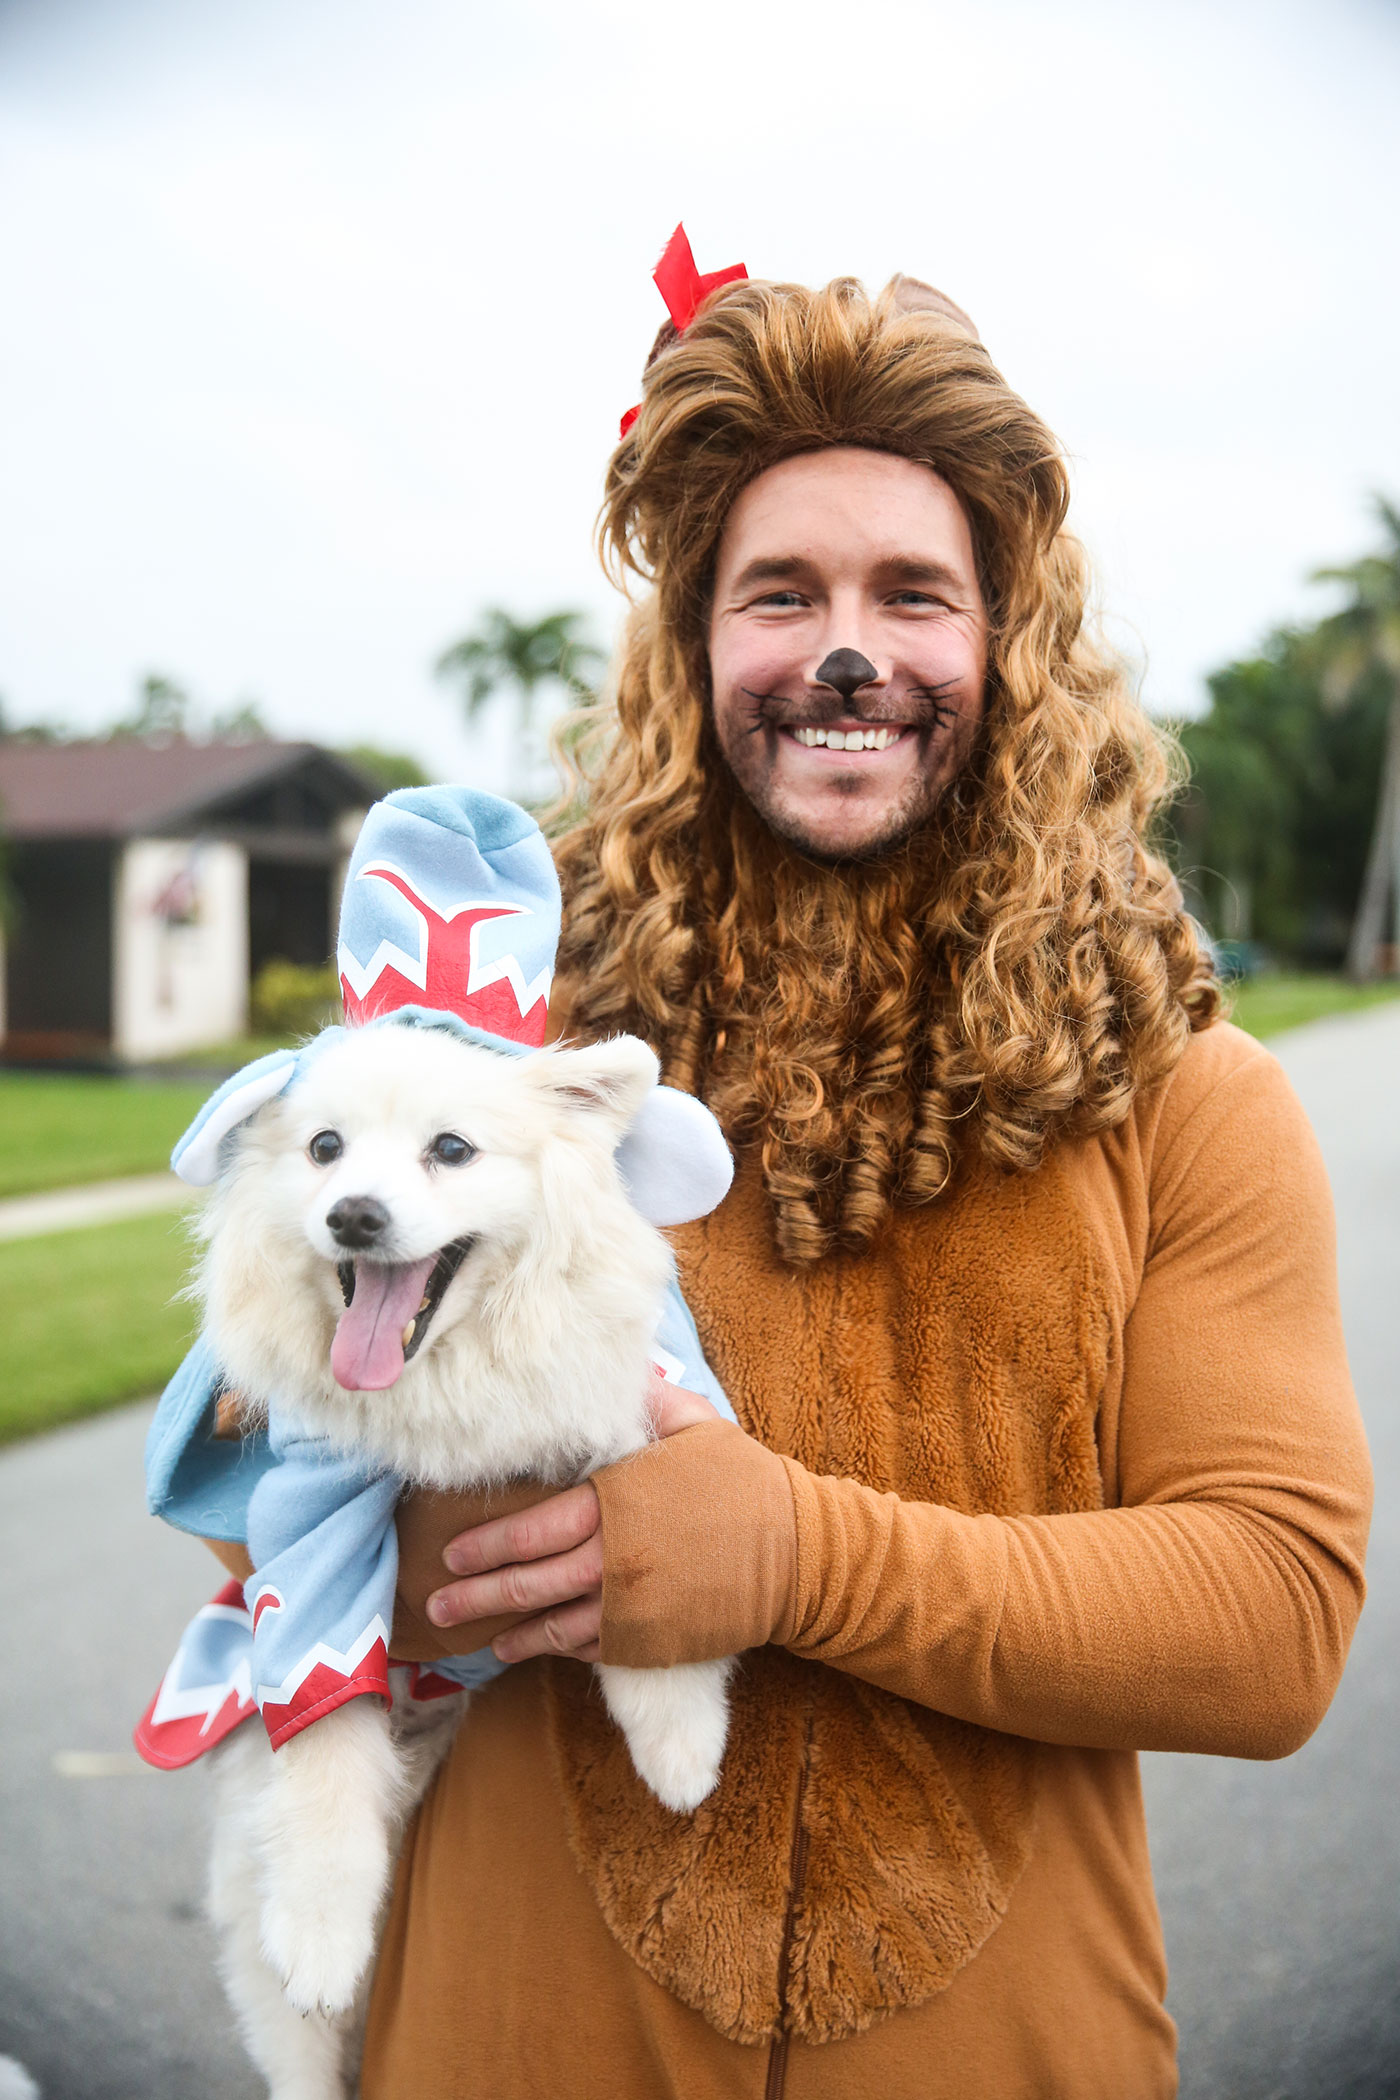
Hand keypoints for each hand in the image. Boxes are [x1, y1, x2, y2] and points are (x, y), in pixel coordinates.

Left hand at [425, 1382, 721, 1664]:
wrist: (798, 1555)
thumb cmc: (744, 1483)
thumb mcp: (696, 1425)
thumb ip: (645, 1399)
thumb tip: (613, 1369)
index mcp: (618, 1501)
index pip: (534, 1526)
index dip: (488, 1541)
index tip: (452, 1550)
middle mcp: (615, 1557)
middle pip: (528, 1580)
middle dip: (476, 1592)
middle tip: (436, 1599)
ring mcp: (630, 1605)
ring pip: (552, 1623)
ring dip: (508, 1631)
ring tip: (474, 1635)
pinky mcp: (649, 1640)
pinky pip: (589, 1647)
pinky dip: (555, 1647)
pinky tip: (531, 1647)